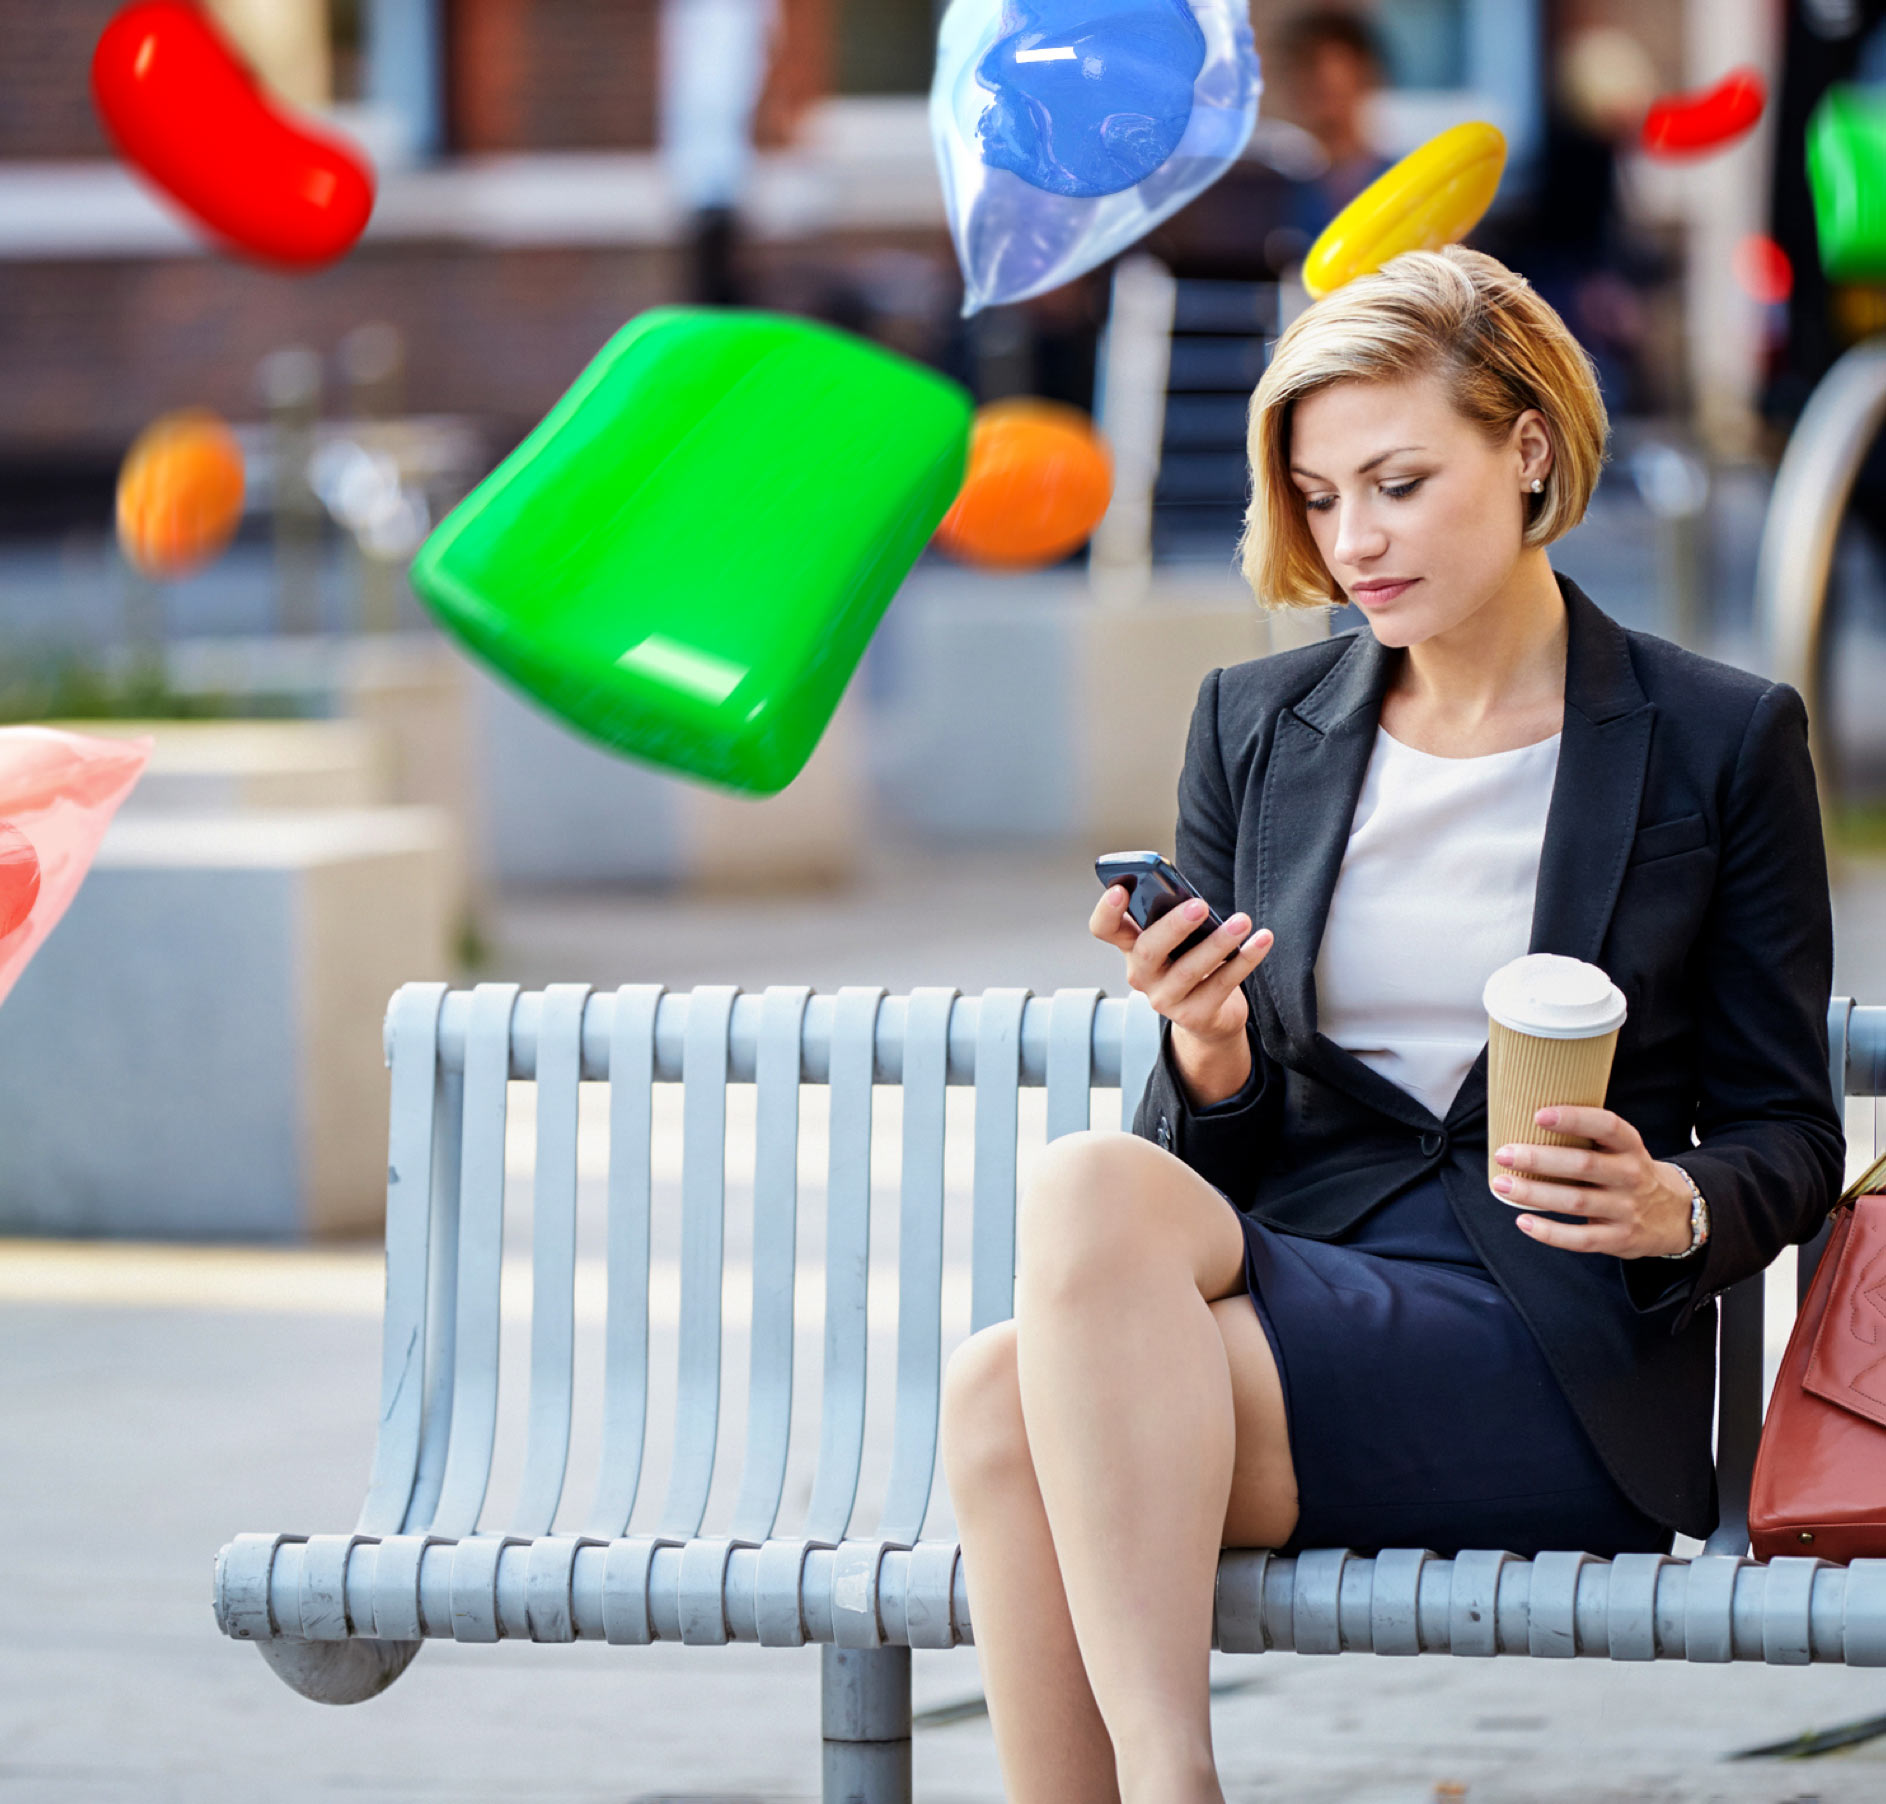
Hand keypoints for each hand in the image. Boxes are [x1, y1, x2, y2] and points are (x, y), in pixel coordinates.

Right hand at [1089, 885, 1272, 1046]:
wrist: (1209, 1016)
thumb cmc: (1191, 961)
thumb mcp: (1178, 940)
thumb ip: (1176, 918)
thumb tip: (1195, 899)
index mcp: (1131, 947)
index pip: (1104, 929)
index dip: (1106, 911)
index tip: (1120, 890)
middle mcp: (1141, 975)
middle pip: (1148, 950)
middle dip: (1173, 926)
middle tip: (1199, 906)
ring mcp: (1165, 999)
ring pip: (1189, 970)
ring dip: (1218, 943)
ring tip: (1242, 921)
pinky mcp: (1195, 1016)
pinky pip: (1222, 984)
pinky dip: (1245, 960)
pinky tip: (1262, 940)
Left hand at [1491, 1105, 1694, 1257]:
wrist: (1674, 1215)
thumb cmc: (1628, 1173)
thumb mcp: (1622, 1150)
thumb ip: (1588, 1139)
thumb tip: (1525, 1123)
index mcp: (1630, 1147)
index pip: (1607, 1126)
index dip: (1574, 1119)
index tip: (1538, 1115)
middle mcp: (1632, 1176)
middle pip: (1583, 1165)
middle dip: (1539, 1159)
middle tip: (1504, 1153)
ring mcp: (1627, 1209)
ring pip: (1576, 1202)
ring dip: (1534, 1194)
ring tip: (1502, 1185)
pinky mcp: (1620, 1239)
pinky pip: (1580, 1239)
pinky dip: (1550, 1232)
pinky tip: (1523, 1221)